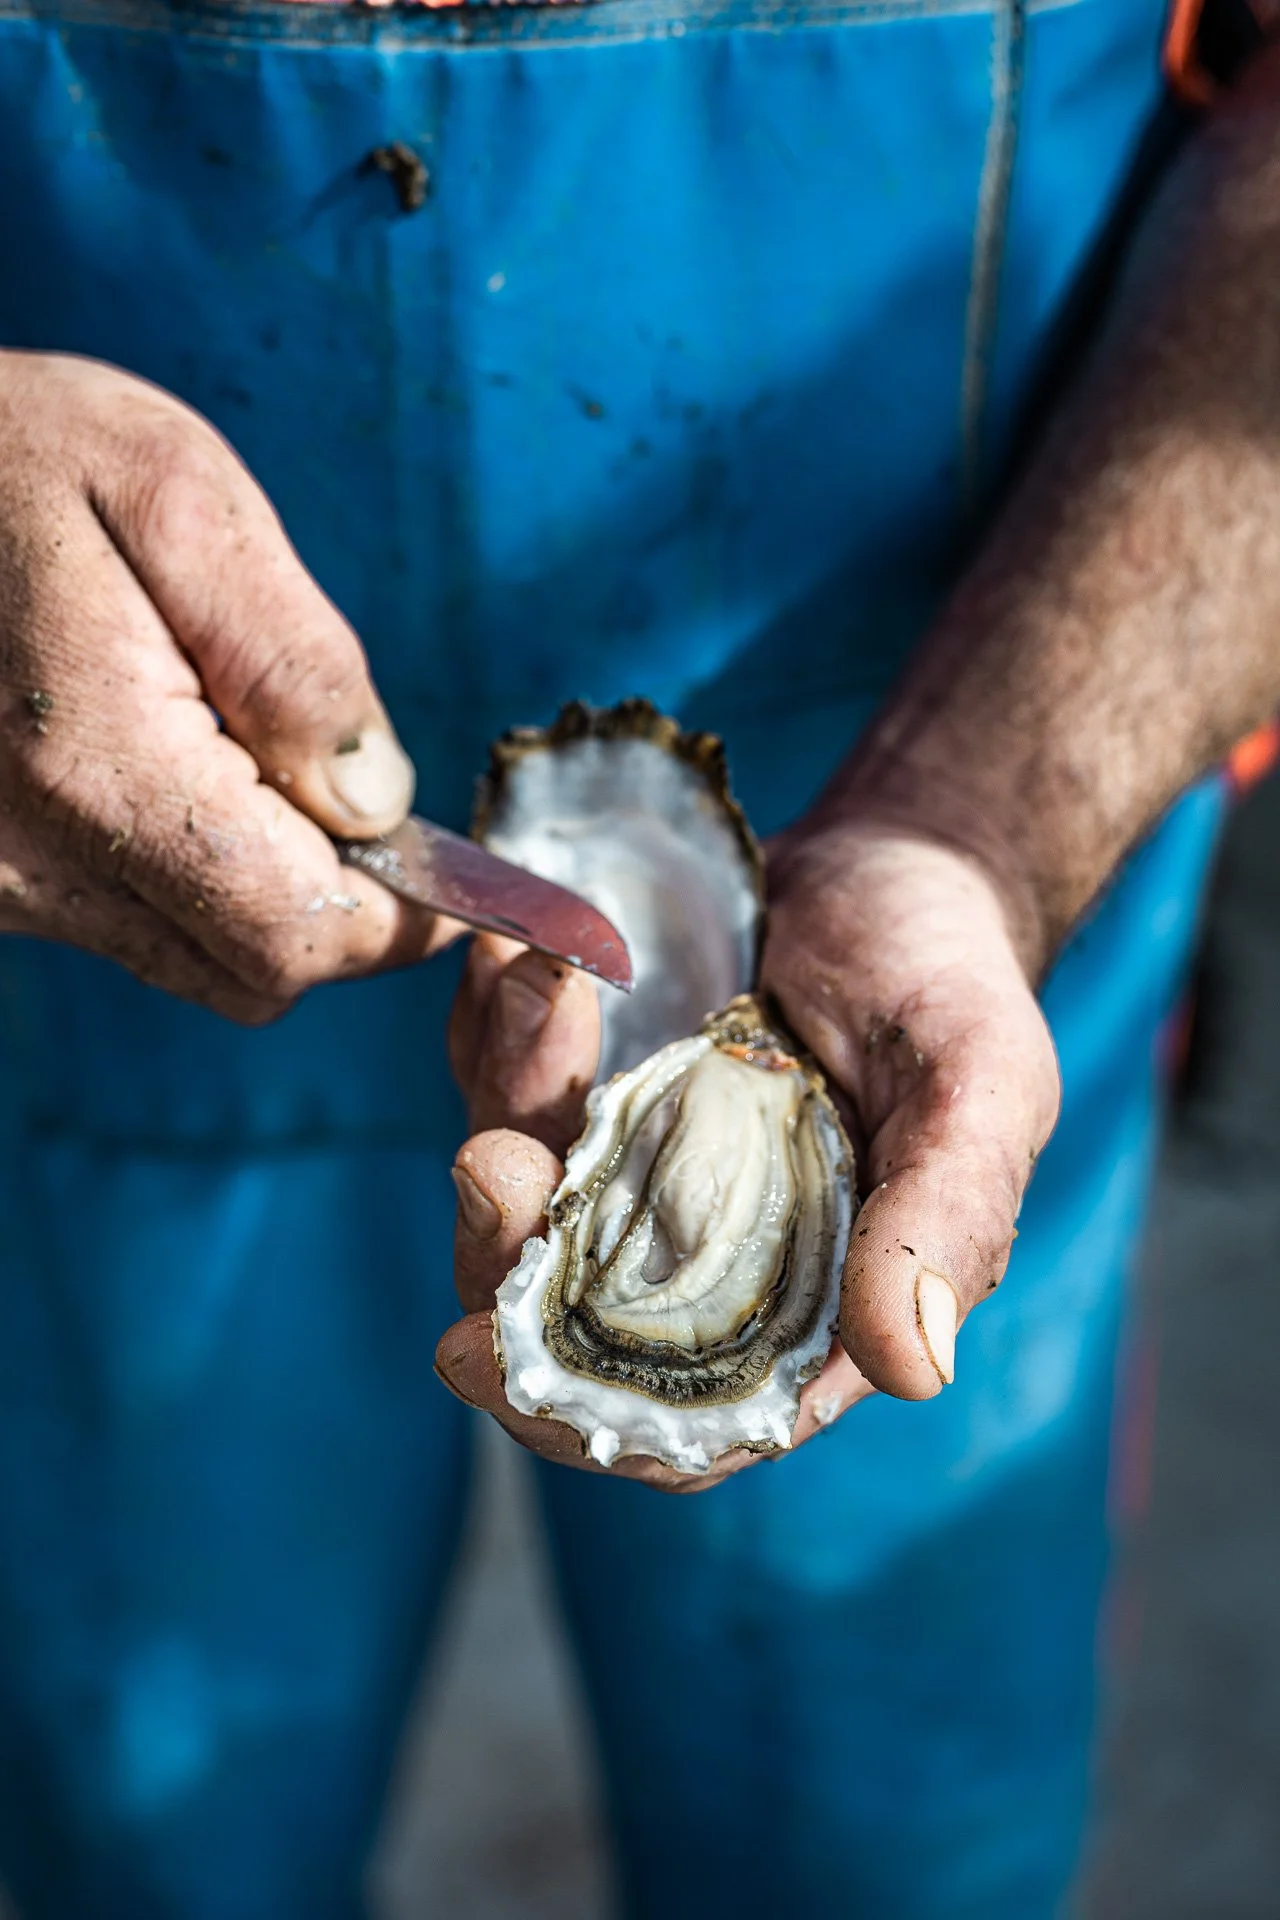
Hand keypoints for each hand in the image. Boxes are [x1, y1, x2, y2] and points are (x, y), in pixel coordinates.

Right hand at [0, 351, 446, 1022]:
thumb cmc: (9, 452)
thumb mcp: (175, 496)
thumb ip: (294, 661)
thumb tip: (378, 803)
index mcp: (95, 765)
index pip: (295, 932)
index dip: (398, 919)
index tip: (444, 870)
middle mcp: (31, 859)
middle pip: (251, 971)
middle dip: (337, 907)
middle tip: (347, 792)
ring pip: (190, 959)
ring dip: (259, 891)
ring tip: (243, 752)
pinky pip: (123, 923)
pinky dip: (186, 879)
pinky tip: (173, 766)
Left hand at [435, 814, 1060, 1488]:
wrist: (895, 863)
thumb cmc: (949, 979)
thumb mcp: (978, 1085)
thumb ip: (945, 1217)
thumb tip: (912, 1370)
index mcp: (810, 1304)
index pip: (678, 1422)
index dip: (574, 1414)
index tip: (476, 1350)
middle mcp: (711, 1260)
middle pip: (560, 1317)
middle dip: (504, 1243)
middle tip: (491, 1157)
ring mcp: (642, 1174)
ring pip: (522, 1196)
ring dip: (506, 1100)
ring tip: (531, 990)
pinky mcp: (598, 1094)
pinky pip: (513, 1089)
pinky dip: (498, 1030)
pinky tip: (518, 959)